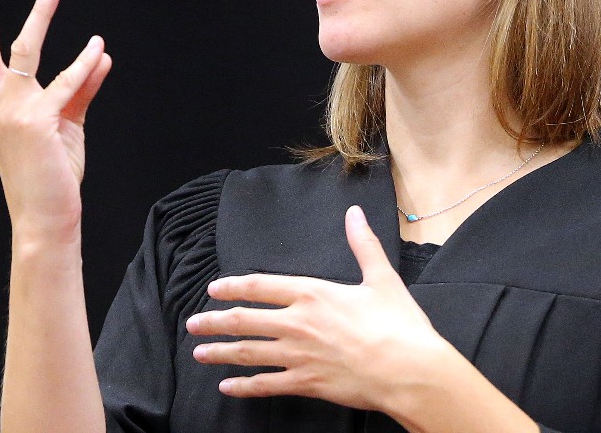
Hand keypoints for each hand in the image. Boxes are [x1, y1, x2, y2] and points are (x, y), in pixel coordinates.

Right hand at [0, 0, 112, 238]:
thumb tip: (100, 53)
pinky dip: (84, 64)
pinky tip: (99, 48)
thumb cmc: (52, 172)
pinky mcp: (38, 122)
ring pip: (25, 49)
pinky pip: (66, 84)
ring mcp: (14, 110)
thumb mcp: (67, 123)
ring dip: (40, 14)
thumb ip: (81, 88)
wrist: (46, 215)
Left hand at [187, 206, 449, 411]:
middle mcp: (298, 323)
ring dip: (220, 352)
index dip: (234, 287)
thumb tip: (354, 214)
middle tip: (193, 323)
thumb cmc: (398, 325)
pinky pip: (266, 385)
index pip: (261, 286)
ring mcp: (298, 355)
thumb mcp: (381, 277)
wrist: (407, 370)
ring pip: (248, 352)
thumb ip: (362, 244)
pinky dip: (244, 386)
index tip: (214, 289)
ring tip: (199, 352)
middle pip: (244, 320)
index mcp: (313, 294)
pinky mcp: (306, 383)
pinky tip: (227, 386)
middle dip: (214, 321)